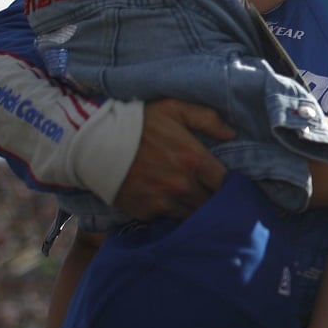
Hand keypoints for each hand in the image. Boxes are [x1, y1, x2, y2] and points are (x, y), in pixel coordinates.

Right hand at [111, 99, 232, 220]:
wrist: (94, 142)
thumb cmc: (137, 122)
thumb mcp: (174, 108)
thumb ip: (207, 118)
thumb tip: (232, 134)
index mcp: (194, 160)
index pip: (226, 184)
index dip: (229, 184)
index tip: (226, 182)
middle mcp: (183, 185)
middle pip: (211, 203)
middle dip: (214, 199)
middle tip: (210, 192)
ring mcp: (164, 202)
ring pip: (192, 215)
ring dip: (194, 209)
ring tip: (192, 200)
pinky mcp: (146, 213)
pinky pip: (168, 219)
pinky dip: (172, 213)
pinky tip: (169, 203)